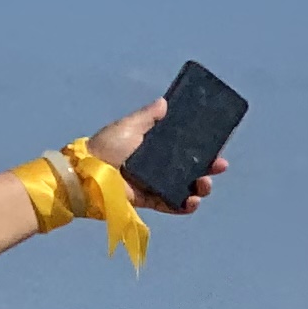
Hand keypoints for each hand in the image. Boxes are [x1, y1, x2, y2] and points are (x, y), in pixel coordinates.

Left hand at [84, 98, 223, 217]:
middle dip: (209, 170)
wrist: (89, 173)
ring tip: (203, 184)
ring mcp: (156, 187)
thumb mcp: (128, 126)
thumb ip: (148, 116)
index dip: (202, 150)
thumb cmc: (106, 147)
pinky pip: (173, 207)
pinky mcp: (151, 202)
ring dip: (201, 188)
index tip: (216, 148)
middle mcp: (158, 169)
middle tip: (218, 165)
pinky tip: (192, 201)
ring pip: (187, 190)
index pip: (184, 150)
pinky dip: (186, 206)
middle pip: (191, 171)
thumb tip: (164, 101)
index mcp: (154, 150)